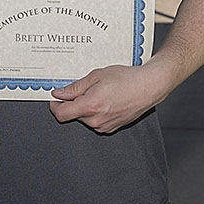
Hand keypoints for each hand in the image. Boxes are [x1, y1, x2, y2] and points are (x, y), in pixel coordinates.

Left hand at [48, 61, 173, 133]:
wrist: (148, 87)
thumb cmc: (126, 79)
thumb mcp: (96, 76)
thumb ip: (75, 87)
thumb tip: (59, 94)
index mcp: (90, 106)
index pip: (61, 114)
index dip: (54, 105)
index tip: (56, 98)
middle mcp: (96, 120)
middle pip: (73, 115)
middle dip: (74, 102)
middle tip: (86, 88)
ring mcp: (104, 126)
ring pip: (84, 118)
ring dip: (86, 107)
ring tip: (100, 92)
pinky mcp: (111, 128)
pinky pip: (96, 121)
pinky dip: (96, 112)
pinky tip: (107, 100)